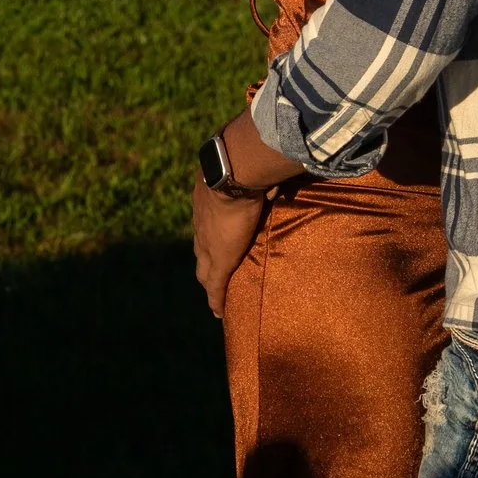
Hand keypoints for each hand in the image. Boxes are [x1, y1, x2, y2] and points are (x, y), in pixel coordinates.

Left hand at [191, 171, 267, 317]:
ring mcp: (207, 243)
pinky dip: (216, 300)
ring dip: (210, 281)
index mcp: (208, 203)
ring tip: (217, 293)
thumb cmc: (245, 165)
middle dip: (205, 263)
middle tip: (211, 276)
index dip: (209, 238)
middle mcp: (202, 223)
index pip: (206, 226)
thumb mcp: (247, 171)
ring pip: (204, 269)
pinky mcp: (219, 259)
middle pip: (200, 250)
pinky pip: (215, 285)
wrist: (232, 173)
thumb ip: (256, 176)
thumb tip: (277, 173)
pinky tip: (219, 311)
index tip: (211, 248)